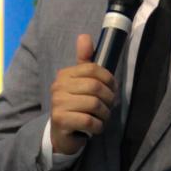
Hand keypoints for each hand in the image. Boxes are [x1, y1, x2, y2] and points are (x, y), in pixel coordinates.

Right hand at [50, 34, 115, 154]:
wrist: (61, 134)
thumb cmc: (76, 106)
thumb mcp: (81, 82)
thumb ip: (85, 61)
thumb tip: (84, 36)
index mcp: (64, 75)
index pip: (93, 69)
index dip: (108, 80)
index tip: (112, 90)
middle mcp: (58, 87)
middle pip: (95, 87)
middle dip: (109, 99)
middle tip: (109, 107)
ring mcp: (57, 104)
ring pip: (94, 105)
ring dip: (105, 115)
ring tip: (102, 118)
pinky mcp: (60, 121)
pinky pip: (89, 121)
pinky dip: (98, 126)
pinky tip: (96, 128)